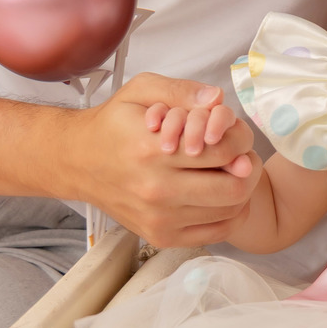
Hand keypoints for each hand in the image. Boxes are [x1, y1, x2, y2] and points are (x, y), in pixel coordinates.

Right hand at [62, 72, 260, 247]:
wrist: (78, 162)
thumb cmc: (113, 125)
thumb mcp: (142, 91)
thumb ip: (182, 91)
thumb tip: (217, 100)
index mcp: (152, 150)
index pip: (223, 150)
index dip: (240, 139)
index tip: (235, 134)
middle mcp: (155, 190)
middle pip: (234, 187)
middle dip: (247, 167)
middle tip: (241, 155)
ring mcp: (159, 219)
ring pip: (230, 211)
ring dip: (240, 190)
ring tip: (229, 172)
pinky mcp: (161, 237)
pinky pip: (217, 232)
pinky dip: (229, 213)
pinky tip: (219, 194)